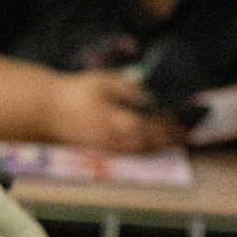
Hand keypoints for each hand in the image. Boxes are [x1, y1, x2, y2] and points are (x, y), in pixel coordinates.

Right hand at [47, 70, 188, 152]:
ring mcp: (109, 148)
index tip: (189, 118)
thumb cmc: (75, 93)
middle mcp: (118, 140)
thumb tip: (153, 95)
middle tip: (188, 133)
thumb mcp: (106, 82)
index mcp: (122, 122)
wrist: (47, 110)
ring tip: (175, 141)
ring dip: (160, 147)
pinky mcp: (100, 150)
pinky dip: (143, 151)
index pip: (156, 125)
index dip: (174, 123)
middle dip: (171, 138)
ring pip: (141, 151)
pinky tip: (149, 146)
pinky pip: (128, 154)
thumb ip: (132, 89)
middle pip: (152, 142)